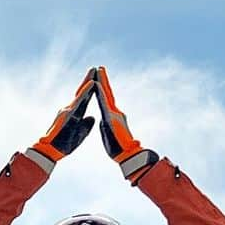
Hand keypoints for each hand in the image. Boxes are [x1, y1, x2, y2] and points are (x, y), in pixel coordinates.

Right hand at [30, 73, 97, 163]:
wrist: (52, 152)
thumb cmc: (64, 145)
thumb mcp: (80, 134)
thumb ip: (86, 125)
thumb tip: (93, 117)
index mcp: (75, 114)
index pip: (85, 99)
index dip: (92, 89)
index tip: (98, 79)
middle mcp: (71, 109)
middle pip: (82, 92)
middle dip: (89, 80)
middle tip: (96, 68)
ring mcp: (68, 109)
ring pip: (81, 93)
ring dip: (88, 81)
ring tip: (94, 70)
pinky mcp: (68, 113)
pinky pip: (80, 100)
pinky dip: (86, 91)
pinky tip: (92, 83)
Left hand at [92, 67, 157, 181]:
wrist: (128, 157)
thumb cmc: (118, 149)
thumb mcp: (108, 134)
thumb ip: (105, 125)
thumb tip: (103, 120)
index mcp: (111, 117)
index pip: (105, 100)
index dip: (101, 89)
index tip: (98, 79)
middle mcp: (114, 113)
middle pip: (107, 93)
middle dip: (103, 80)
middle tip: (100, 67)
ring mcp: (114, 114)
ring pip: (106, 95)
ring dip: (102, 81)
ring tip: (99, 69)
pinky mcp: (111, 119)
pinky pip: (104, 104)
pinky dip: (100, 93)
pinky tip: (96, 85)